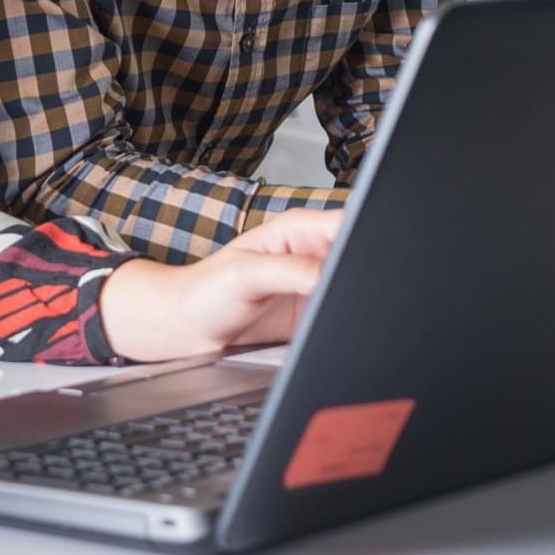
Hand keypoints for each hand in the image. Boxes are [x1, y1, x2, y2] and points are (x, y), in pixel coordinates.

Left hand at [97, 208, 341, 362]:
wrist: (188, 329)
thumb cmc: (204, 291)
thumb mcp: (243, 275)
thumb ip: (288, 270)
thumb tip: (326, 273)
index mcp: (298, 230)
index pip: (345, 224)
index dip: (365, 238)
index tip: (366, 260)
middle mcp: (311, 254)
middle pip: (357, 257)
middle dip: (363, 273)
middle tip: (350, 292)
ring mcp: (316, 286)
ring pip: (355, 288)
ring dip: (354, 298)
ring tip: (330, 310)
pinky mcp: (316, 315)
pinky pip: (342, 316)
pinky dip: (345, 321)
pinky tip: (332, 327)